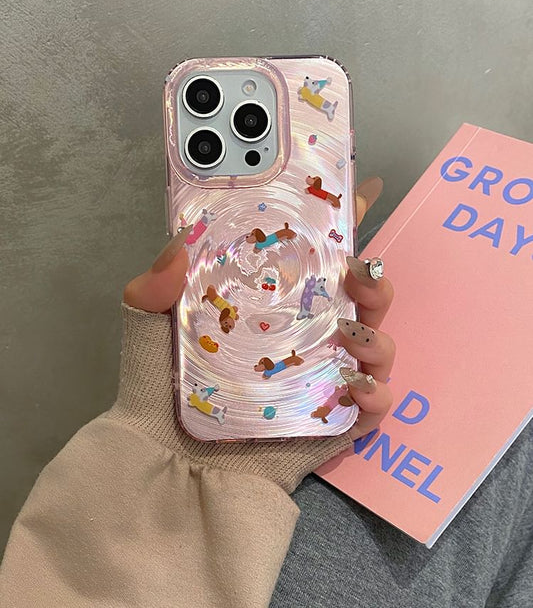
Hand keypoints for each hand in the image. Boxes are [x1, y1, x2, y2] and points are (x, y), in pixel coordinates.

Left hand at [118, 176, 393, 491]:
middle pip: (359, 298)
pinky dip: (379, 393)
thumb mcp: (148, 330)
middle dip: (374, 278)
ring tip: (354, 333)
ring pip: (376, 344)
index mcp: (271, 304)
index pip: (315, 257)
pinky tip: (358, 387)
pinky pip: (374, 406)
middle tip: (359, 273)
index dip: (343, 224)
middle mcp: (304, 334)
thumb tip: (179, 243)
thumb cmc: (160, 392)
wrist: (164, 471)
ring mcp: (322, 377)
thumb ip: (154, 286)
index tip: (363, 192)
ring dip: (379, 332)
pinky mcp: (332, 422)